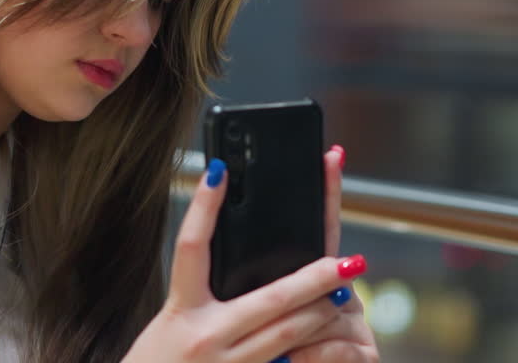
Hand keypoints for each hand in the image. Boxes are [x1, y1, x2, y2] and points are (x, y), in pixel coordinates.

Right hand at [122, 155, 373, 362]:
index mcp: (181, 310)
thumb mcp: (170, 323)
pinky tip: (328, 342)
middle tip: (347, 261)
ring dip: (322, 314)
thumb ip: (199, 298)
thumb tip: (237, 265)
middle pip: (271, 297)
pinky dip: (310, 352)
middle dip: (315, 278)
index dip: (204, 207)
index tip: (219, 172)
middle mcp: (205, 336)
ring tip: (346, 297)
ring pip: (289, 333)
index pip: (191, 246)